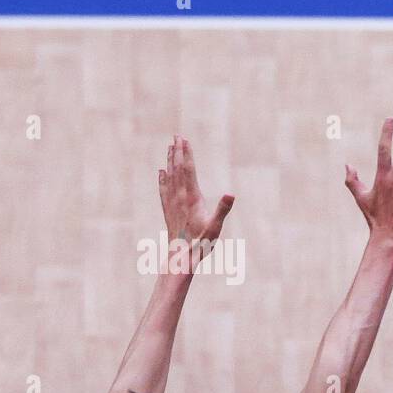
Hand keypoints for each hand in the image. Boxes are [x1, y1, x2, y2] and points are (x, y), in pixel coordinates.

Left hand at [158, 135, 233, 263]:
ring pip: (169, 176)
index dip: (187, 154)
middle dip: (177, 151)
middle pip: (177, 169)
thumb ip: (223, 209)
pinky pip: (164, 189)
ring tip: (170, 148)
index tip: (184, 139)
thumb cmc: (201, 243)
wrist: (180, 256)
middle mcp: (179, 197)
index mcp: (191, 198)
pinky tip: (161, 172)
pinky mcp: (168, 210)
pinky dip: (163, 178)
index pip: (188, 170)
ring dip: (170, 161)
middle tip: (176, 136)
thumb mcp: (216, 227)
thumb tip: (231, 193)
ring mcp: (172, 203)